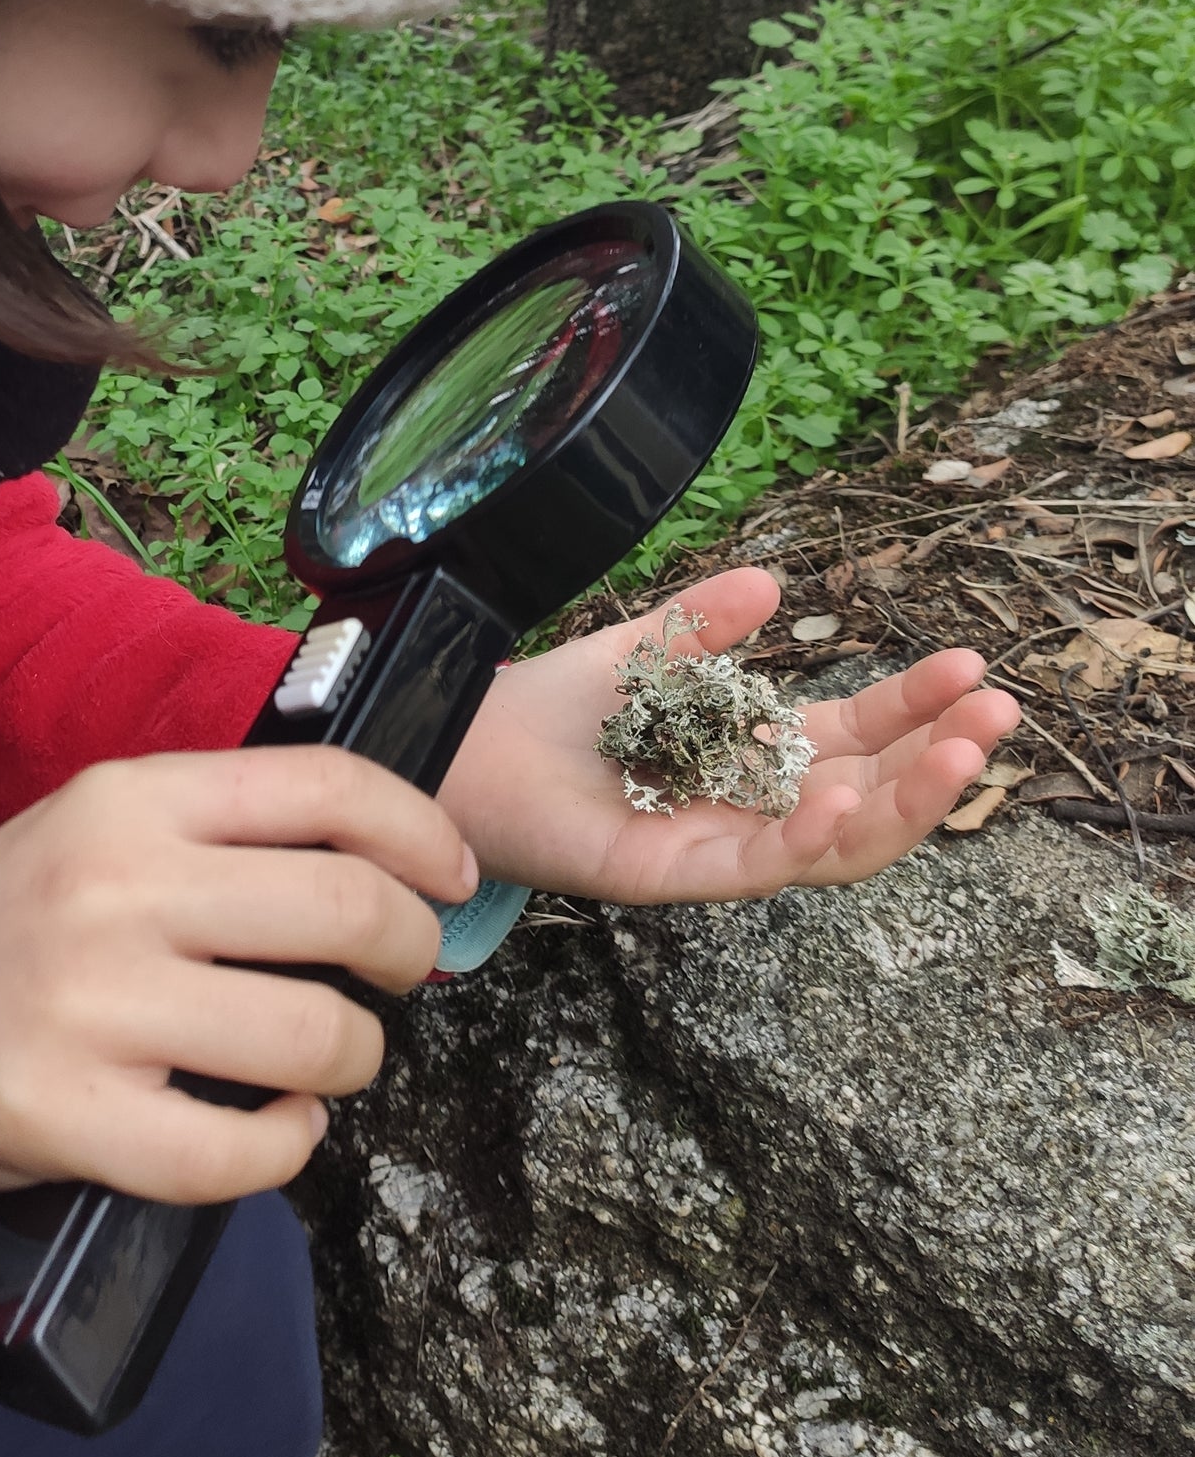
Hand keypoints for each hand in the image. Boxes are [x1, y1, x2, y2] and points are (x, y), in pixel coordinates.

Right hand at [0, 749, 475, 1202]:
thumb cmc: (21, 918)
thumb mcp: (107, 826)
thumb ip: (228, 829)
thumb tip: (394, 862)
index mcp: (135, 800)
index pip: (327, 787)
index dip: (419, 832)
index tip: (448, 877)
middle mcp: (116, 889)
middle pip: (343, 907)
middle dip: (408, 947)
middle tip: (399, 971)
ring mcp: (90, 1005)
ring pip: (312, 1037)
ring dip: (354, 1056)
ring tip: (328, 1057)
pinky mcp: (66, 1115)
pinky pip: (237, 1154)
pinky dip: (288, 1147)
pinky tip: (277, 1127)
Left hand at [438, 569, 1018, 904]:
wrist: (460, 751)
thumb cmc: (550, 713)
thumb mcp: (644, 651)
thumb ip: (707, 623)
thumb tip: (775, 581)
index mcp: (752, 752)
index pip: (857, 735)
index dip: (916, 706)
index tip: (972, 667)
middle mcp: (748, 805)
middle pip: (869, 792)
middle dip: (940, 758)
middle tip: (997, 716)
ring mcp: (716, 845)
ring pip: (835, 844)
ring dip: (904, 804)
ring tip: (957, 757)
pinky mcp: (669, 875)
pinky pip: (754, 868)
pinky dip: (806, 839)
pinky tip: (845, 800)